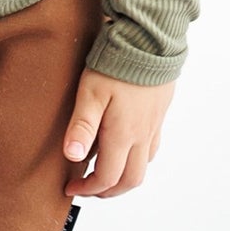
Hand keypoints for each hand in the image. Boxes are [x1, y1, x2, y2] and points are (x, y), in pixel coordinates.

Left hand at [63, 68, 173, 198]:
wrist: (150, 39)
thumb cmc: (117, 63)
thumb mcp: (90, 93)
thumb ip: (82, 127)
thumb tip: (73, 157)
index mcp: (123, 135)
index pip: (107, 178)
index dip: (87, 189)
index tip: (71, 187)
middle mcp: (141, 135)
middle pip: (130, 181)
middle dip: (107, 191)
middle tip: (87, 188)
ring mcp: (153, 126)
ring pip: (143, 167)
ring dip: (123, 178)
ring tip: (102, 173)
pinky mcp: (158, 115)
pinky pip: (151, 149)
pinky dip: (136, 160)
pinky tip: (123, 150)